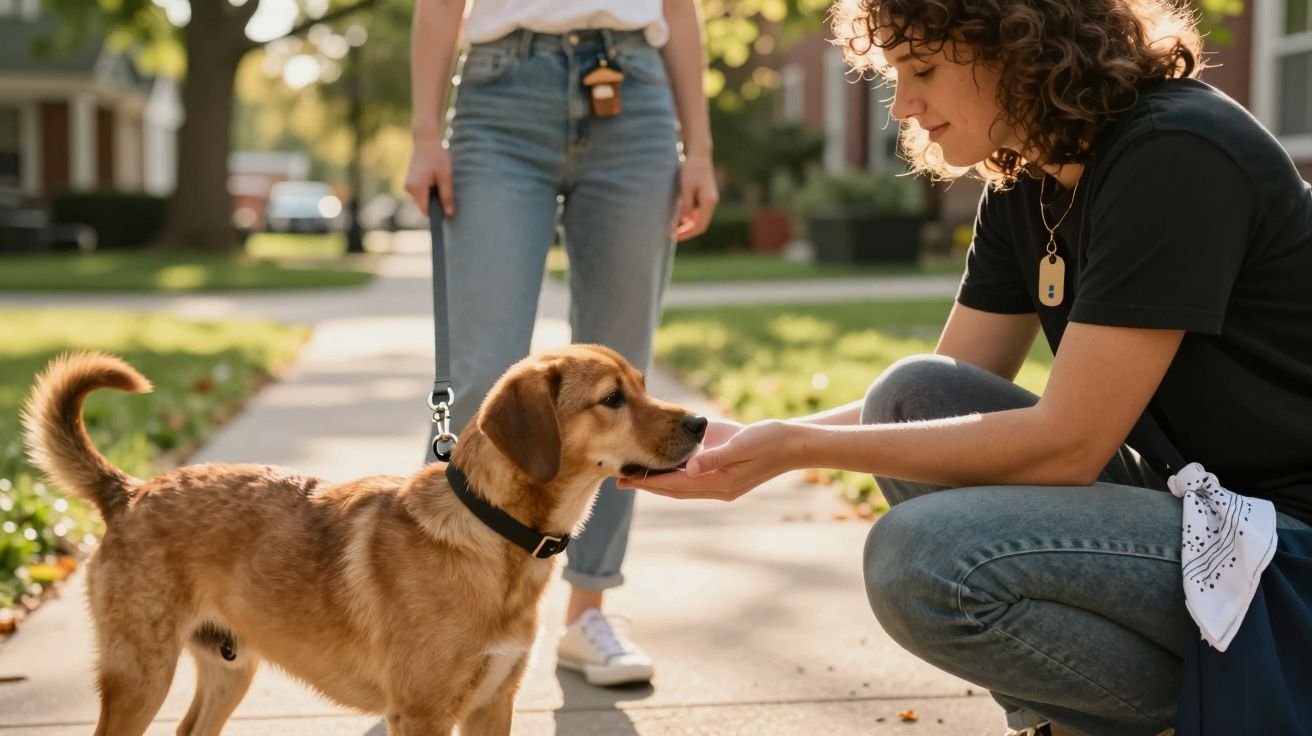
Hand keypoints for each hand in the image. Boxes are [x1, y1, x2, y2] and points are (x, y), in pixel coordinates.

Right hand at [405, 133, 454, 216]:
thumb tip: (449, 213)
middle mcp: (409, 188)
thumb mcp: (446, 177)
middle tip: (445, 189)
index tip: (447, 208)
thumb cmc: (437, 156)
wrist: (426, 139)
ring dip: (432, 195)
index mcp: (416, 188)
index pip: (426, 211)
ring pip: (422, 199)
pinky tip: (434, 178)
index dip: (437, 212)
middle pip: (424, 205)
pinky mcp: (410, 181)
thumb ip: (447, 196)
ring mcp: (407, 184)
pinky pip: (420, 192)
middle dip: (435, 202)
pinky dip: (428, 189)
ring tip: (439, 181)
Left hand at [617, 419, 795, 500]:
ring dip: (658, 479)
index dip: (650, 482)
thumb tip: (689, 468)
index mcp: (720, 483)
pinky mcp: (722, 468)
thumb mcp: (741, 446)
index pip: (677, 485)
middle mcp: (716, 486)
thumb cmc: (769, 441)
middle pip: (674, 488)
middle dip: (648, 484)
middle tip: (618, 478)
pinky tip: (661, 463)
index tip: (626, 480)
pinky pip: (692, 474)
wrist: (793, 442)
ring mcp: (720, 479)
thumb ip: (714, 458)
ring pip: (681, 483)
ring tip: (633, 473)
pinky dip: (674, 471)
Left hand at [671, 153, 717, 240]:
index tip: (674, 237)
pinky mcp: (705, 196)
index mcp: (709, 202)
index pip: (700, 226)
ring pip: (699, 219)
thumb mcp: (686, 188)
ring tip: (673, 228)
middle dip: (687, 231)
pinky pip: (698, 212)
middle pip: (701, 225)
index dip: (687, 234)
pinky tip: (678, 217)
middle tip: (672, 235)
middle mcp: (712, 202)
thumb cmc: (691, 169)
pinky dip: (689, 217)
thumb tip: (684, 222)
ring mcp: (709, 200)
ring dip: (687, 225)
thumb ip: (686, 206)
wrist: (699, 154)